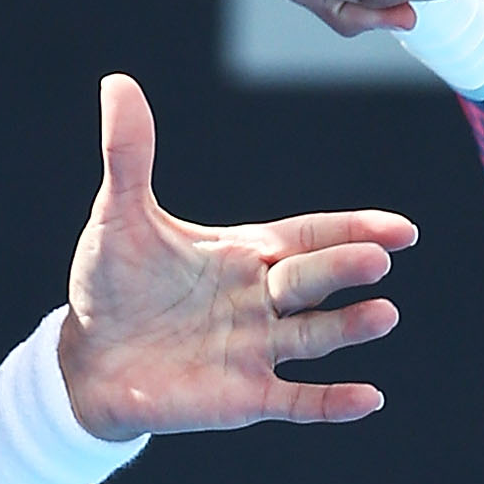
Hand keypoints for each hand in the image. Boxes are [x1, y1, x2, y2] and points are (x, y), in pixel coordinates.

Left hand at [56, 75, 415, 439]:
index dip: (353, 228)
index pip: (309, 235)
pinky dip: (332, 401)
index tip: (398, 228)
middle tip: (379, 258)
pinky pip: (298, 400)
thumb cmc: (111, 284)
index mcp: (245, 254)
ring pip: (315, 336)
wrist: (85, 359)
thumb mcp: (120, 215)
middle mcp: (261, 300)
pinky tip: (369, 398)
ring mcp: (257, 350)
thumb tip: (116, 82)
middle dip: (344, 268)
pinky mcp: (244, 396)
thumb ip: (129, 153)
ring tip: (383, 315)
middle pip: (312, 279)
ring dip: (350, 327)